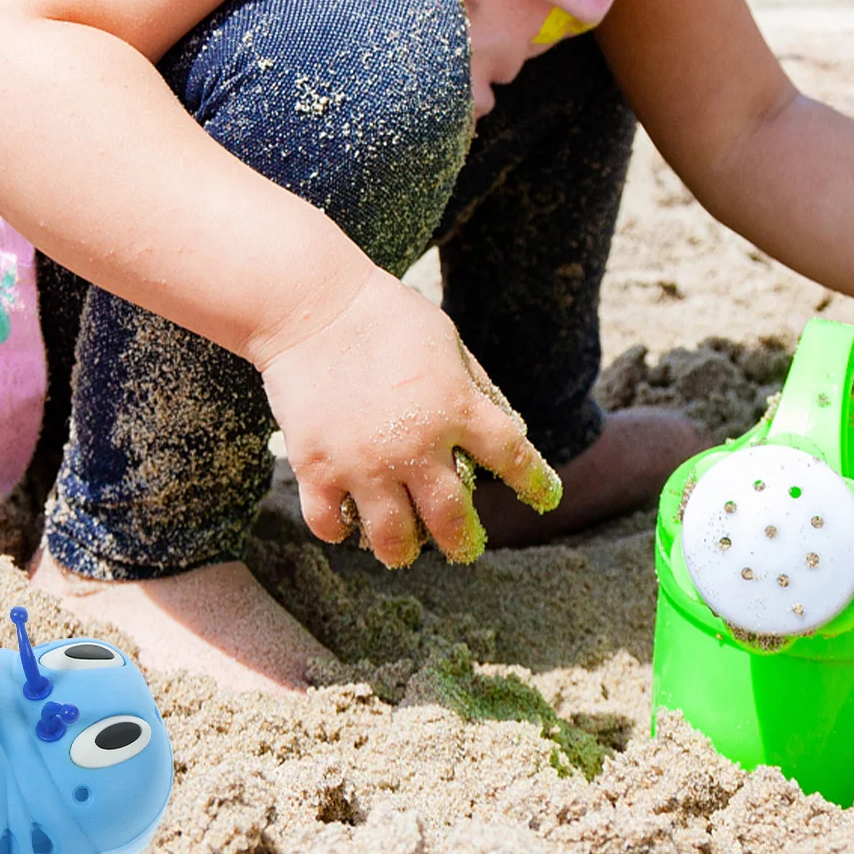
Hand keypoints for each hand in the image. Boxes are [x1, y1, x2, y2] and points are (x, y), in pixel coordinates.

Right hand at [257, 266, 561, 567]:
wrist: (308, 304)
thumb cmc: (383, 315)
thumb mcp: (447, 341)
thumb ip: (474, 387)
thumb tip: (504, 426)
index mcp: (455, 406)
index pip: (513, 457)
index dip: (535, 483)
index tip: (545, 497)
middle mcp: (415, 444)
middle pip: (452, 521)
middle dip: (464, 544)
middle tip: (464, 548)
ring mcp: (363, 461)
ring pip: (393, 539)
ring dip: (402, 549)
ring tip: (401, 547)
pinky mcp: (316, 466)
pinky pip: (330, 523)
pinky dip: (340, 528)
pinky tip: (345, 517)